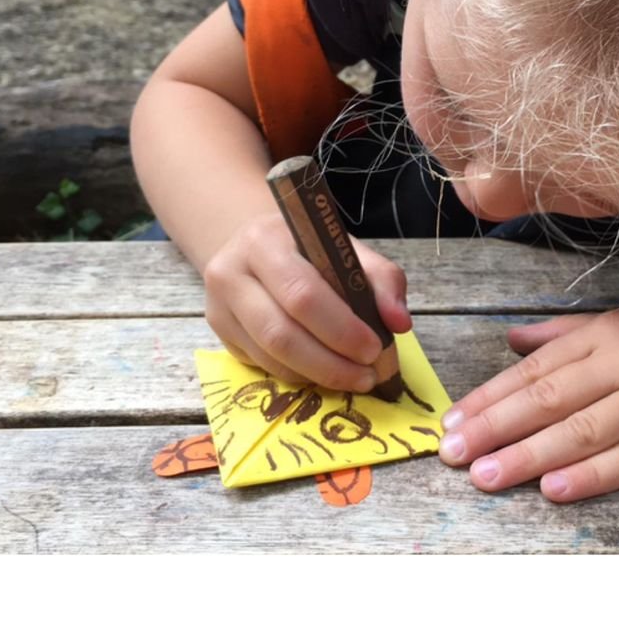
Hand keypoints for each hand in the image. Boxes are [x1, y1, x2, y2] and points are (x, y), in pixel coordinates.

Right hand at [202, 210, 408, 391]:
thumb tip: (399, 323)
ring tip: (353, 377)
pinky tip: (322, 371)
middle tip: (367, 375)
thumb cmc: (305, 248)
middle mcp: (230, 272)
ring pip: (271, 357)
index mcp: (263, 240)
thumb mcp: (344, 248)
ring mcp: (219, 306)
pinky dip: (299, 376)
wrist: (251, 245)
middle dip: (332, 363)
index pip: (301, 293)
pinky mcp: (220, 333)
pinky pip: (263, 366)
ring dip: (318, 376)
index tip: (374, 348)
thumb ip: (381, 279)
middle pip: (281, 333)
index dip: (341, 328)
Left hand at [438, 299, 618, 502]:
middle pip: (549, 399)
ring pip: (584, 431)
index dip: (489, 397)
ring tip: (488, 475)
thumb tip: (510, 342)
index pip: (533, 370)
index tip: (452, 421)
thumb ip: (563, 335)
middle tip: (454, 455)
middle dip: (495, 428)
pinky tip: (556, 487)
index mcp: (604, 334)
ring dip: (530, 456)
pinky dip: (593, 474)